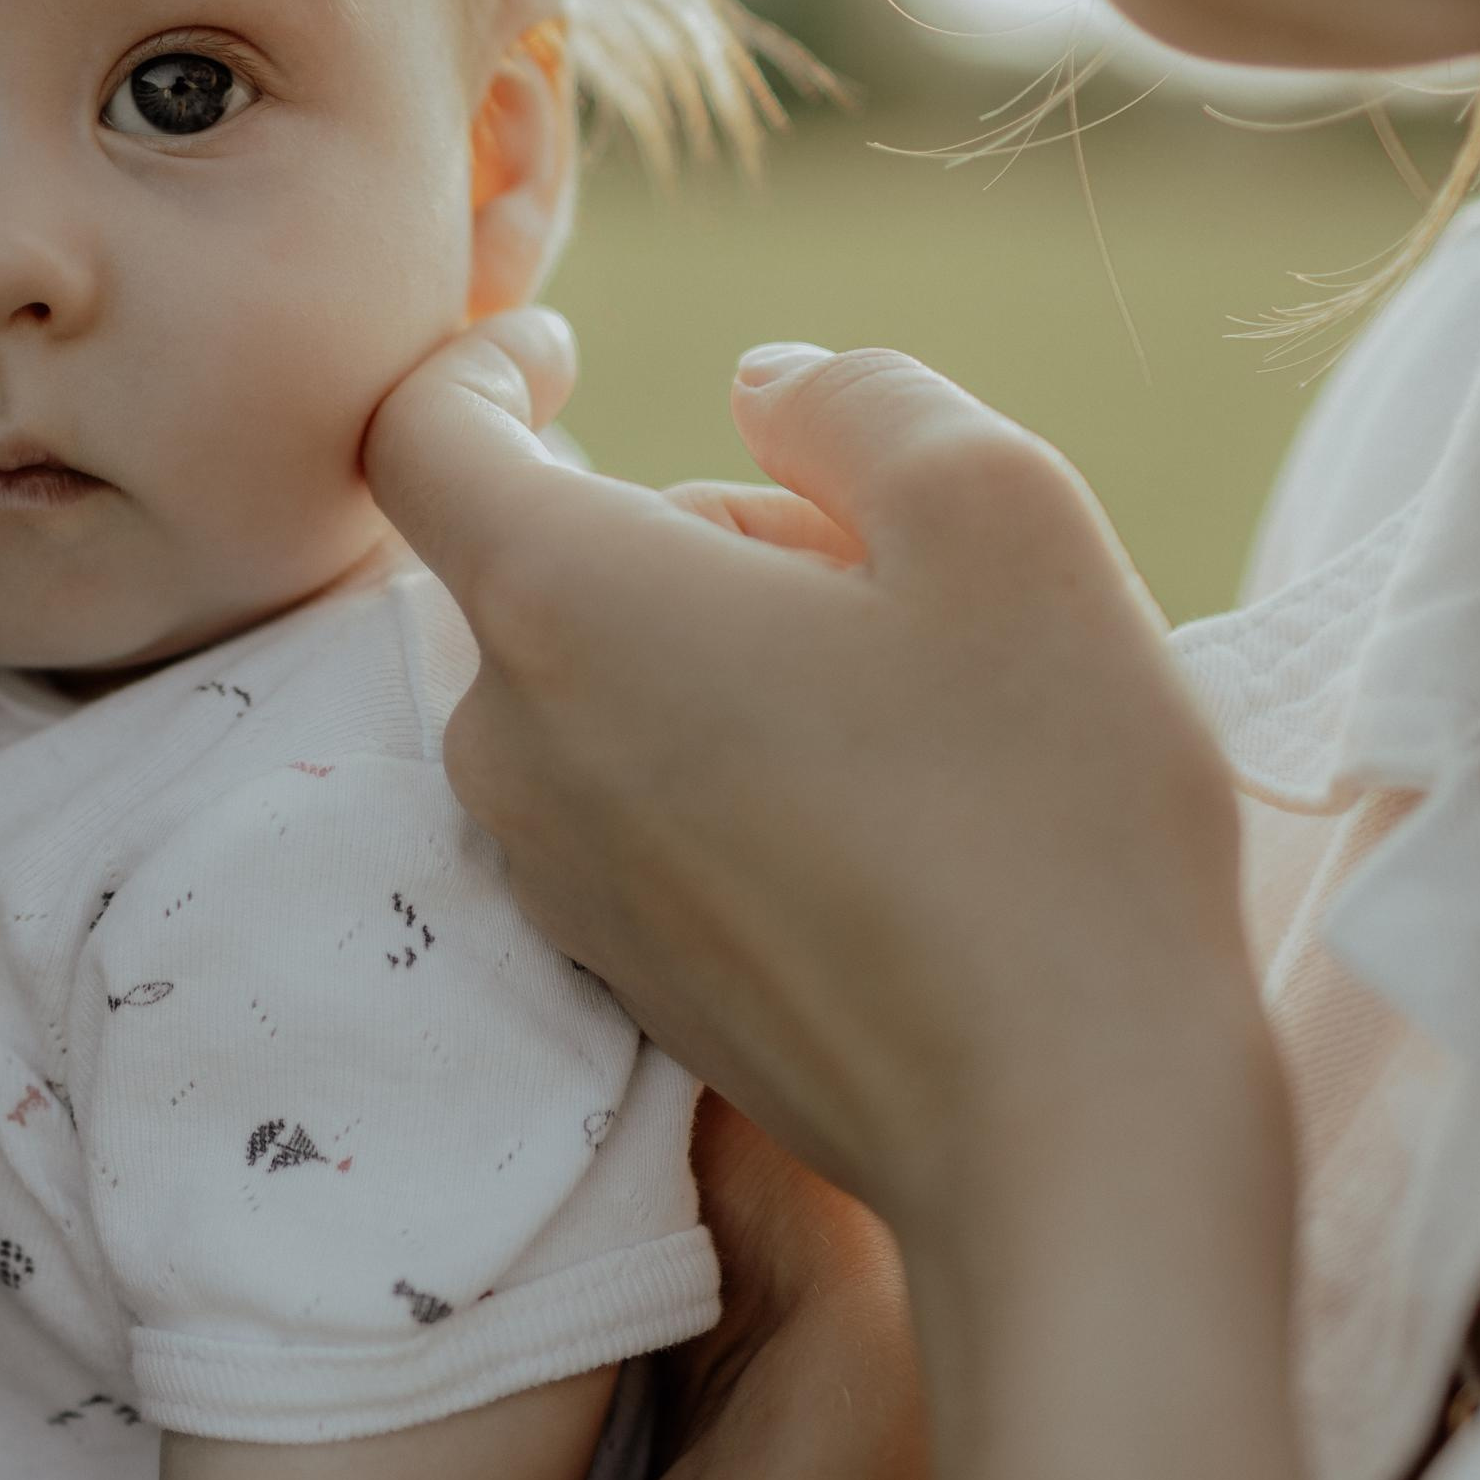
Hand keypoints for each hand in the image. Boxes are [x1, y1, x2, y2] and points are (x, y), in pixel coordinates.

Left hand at [367, 335, 1270, 1253]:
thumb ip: (856, 399)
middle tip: (894, 573)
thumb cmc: (1044, 804)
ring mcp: (560, 880)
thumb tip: (760, 388)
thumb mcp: (1002, 510)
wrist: (1062, 1130)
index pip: (417, 439)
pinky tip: (892, 816)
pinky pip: (638, 807)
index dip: (479, 365)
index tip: (564, 349)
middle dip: (701, 529)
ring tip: (913, 704)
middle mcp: (515, 752)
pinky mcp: (627, 973)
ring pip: (603, 690)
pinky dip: (730, 765)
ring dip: (725, 651)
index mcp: (563, 607)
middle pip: (553, 566)